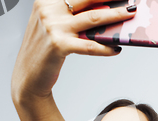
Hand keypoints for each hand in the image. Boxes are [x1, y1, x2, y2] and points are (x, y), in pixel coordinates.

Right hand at [11, 0, 135, 102]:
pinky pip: (90, 45)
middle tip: (130, 0)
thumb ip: (72, 16)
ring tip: (130, 15)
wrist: (27, 77)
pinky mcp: (59, 45)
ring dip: (116, 16)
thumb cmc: (44, 50)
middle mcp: (48, 9)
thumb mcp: (53, 26)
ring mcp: (53, 26)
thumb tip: (104, 12)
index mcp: (46, 0)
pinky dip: (106, 48)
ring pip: (93, 18)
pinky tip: (116, 49)